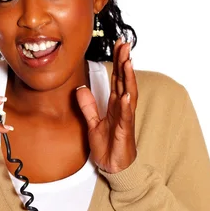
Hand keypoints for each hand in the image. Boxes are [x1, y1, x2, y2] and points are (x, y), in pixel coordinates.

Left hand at [76, 37, 137, 173]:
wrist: (113, 166)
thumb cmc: (108, 145)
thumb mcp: (92, 123)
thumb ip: (88, 106)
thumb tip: (80, 89)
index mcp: (115, 104)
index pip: (117, 78)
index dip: (118, 61)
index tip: (118, 45)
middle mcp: (122, 108)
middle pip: (125, 80)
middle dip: (125, 61)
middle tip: (125, 43)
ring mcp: (125, 118)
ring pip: (128, 93)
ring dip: (128, 77)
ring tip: (128, 61)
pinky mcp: (125, 130)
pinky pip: (125, 115)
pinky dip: (126, 104)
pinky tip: (125, 94)